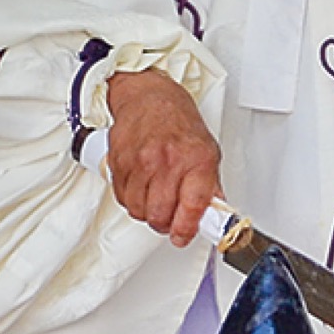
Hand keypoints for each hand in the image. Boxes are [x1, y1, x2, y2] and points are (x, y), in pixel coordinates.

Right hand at [106, 68, 221, 246]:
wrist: (148, 97)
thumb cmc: (178, 122)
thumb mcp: (207, 151)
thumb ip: (210, 186)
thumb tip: (215, 214)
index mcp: (196, 159)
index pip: (192, 207)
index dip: (187, 229)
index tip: (183, 236)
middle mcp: (167, 161)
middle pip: (160, 215)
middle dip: (165, 224)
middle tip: (170, 218)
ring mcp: (140, 162)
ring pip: (138, 211)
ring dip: (147, 213)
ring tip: (156, 199)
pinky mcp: (119, 162)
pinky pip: (122, 198)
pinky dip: (131, 200)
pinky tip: (141, 187)